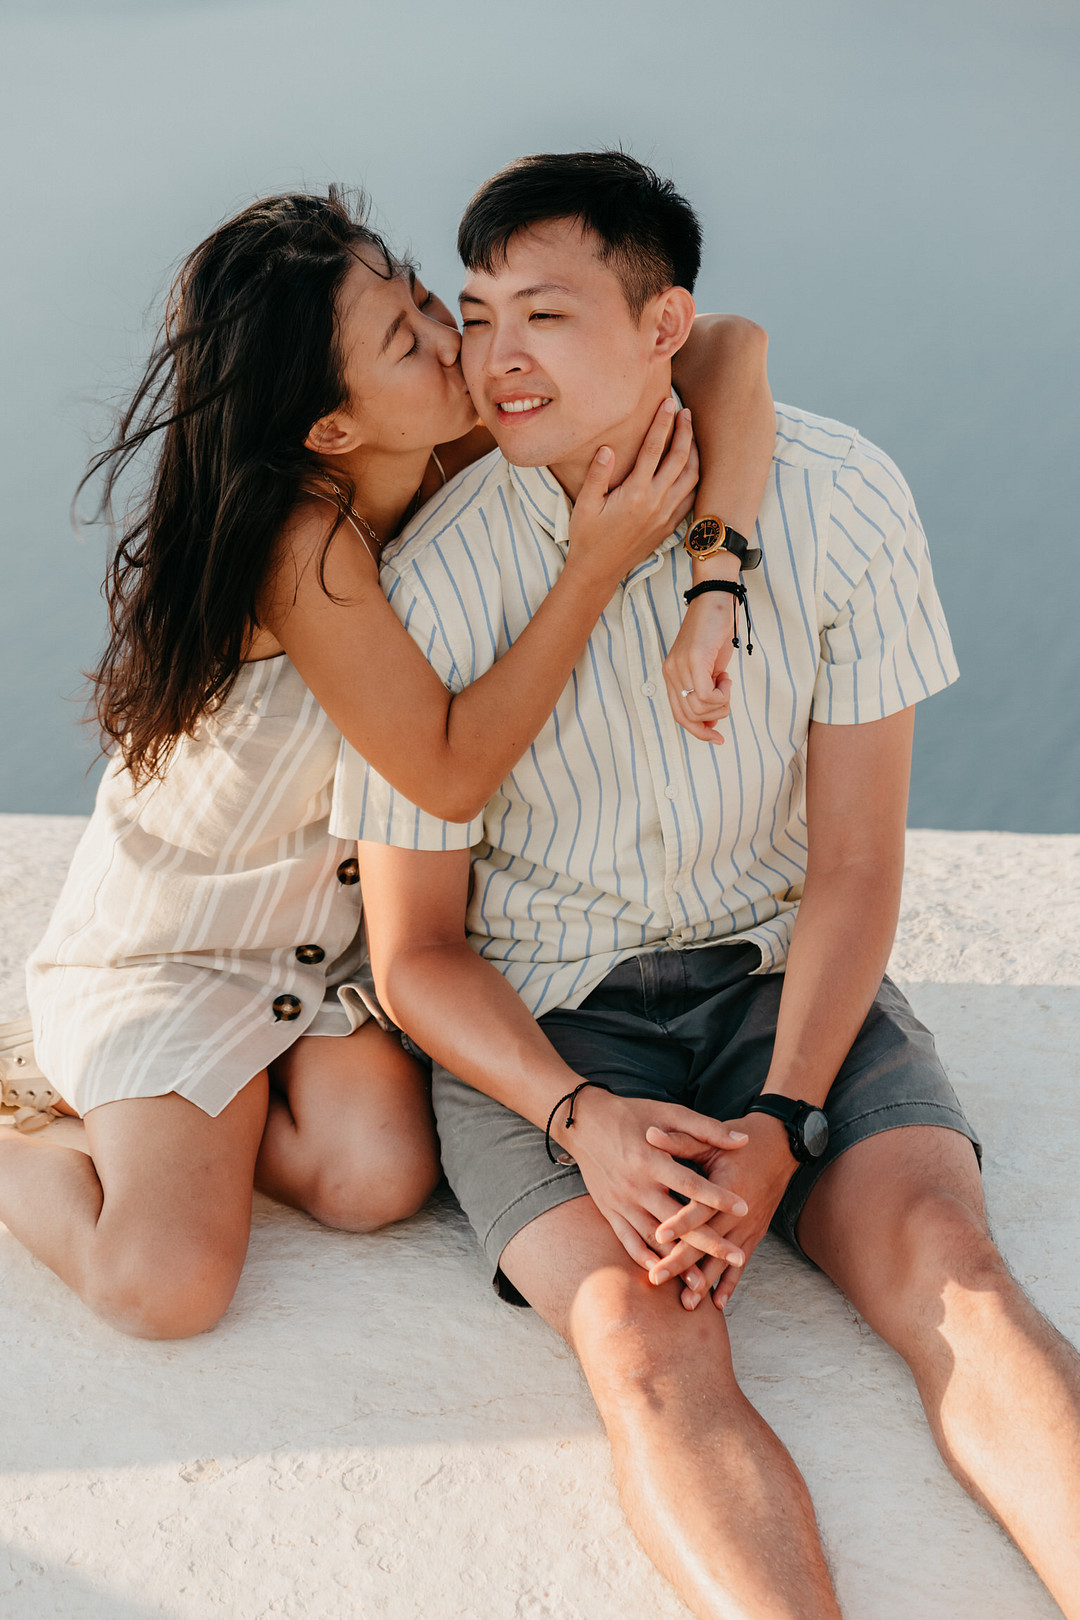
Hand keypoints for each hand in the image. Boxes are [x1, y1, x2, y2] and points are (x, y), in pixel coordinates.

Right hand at [552, 1090, 749, 1290]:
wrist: (583, 1121)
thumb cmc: (631, 1114)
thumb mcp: (668, 1112)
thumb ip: (706, 1128)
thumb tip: (743, 1141)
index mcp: (651, 1159)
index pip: (690, 1184)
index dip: (717, 1197)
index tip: (744, 1208)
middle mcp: (636, 1185)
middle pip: (677, 1220)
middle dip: (708, 1241)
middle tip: (736, 1256)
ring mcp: (621, 1201)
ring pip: (653, 1238)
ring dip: (677, 1261)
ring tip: (701, 1283)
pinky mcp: (609, 1211)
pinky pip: (627, 1241)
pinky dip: (644, 1259)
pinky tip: (661, 1274)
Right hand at [565, 400, 698, 586]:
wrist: (599, 572)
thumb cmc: (588, 538)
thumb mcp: (585, 505)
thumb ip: (597, 475)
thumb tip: (607, 448)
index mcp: (635, 493)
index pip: (654, 449)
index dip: (662, 423)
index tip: (668, 403)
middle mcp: (656, 502)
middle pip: (681, 459)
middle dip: (685, 432)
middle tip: (685, 412)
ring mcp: (666, 515)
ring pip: (692, 477)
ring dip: (695, 453)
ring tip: (690, 435)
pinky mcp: (669, 526)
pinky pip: (692, 497)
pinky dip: (695, 478)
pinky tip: (691, 467)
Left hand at [643, 1112, 796, 1310]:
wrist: (781, 1146)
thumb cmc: (740, 1141)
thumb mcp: (710, 1138)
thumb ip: (680, 1140)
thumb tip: (649, 1133)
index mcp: (727, 1186)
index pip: (699, 1209)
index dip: (679, 1223)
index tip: (658, 1236)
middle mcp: (740, 1212)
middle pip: (706, 1243)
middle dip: (680, 1263)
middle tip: (656, 1279)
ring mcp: (748, 1227)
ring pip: (723, 1261)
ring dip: (703, 1282)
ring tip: (685, 1304)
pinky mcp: (754, 1234)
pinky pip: (741, 1264)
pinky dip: (729, 1284)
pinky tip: (717, 1303)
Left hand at [663, 594, 735, 742]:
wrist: (715, 599)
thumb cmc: (715, 631)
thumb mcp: (710, 668)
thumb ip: (708, 691)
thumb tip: (712, 721)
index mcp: (671, 676)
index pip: (679, 716)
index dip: (698, 732)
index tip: (717, 738)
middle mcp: (671, 673)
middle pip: (688, 717)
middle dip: (713, 718)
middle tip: (726, 698)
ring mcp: (680, 667)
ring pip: (699, 708)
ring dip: (720, 704)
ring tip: (726, 683)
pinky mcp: (694, 660)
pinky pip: (706, 695)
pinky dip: (722, 694)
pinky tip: (726, 678)